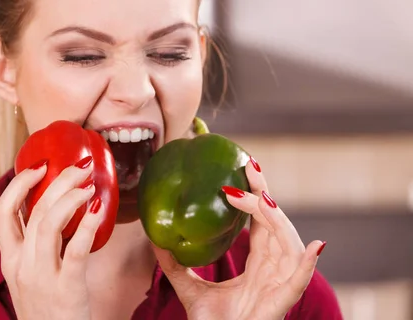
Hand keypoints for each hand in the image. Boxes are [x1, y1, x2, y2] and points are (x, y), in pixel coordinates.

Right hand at [0, 157, 102, 319]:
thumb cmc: (47, 310)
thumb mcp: (28, 276)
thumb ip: (34, 247)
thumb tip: (56, 209)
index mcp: (9, 259)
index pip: (3, 211)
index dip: (18, 183)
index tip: (39, 166)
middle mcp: (20, 264)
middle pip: (33, 210)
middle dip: (56, 181)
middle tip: (79, 166)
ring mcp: (41, 276)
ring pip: (49, 223)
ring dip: (71, 197)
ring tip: (90, 185)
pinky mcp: (66, 288)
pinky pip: (75, 249)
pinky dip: (88, 226)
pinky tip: (99, 210)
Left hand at [153, 158, 325, 319]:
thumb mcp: (189, 288)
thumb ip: (175, 265)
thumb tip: (155, 239)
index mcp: (258, 263)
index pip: (262, 222)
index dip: (257, 195)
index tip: (246, 168)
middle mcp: (273, 268)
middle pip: (276, 223)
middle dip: (266, 194)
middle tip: (250, 168)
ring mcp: (279, 283)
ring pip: (288, 242)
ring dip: (275, 218)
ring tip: (259, 198)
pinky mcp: (282, 302)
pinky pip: (299, 280)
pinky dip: (308, 264)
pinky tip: (314, 246)